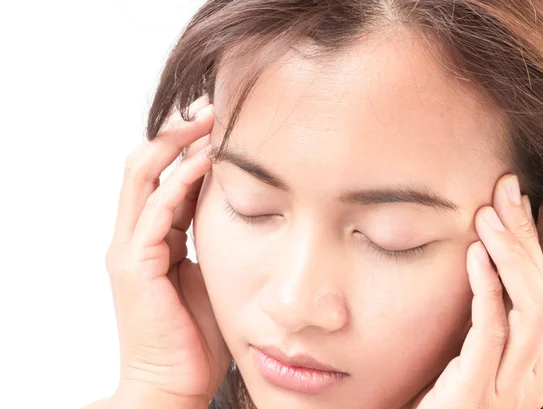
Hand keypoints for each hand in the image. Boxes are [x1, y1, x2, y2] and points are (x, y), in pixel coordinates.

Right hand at [103, 96, 230, 407]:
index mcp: (153, 237)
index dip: (187, 145)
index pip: (162, 175)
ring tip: (208, 119)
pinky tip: (206, 161)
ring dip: (174, 143)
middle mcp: (134, 235)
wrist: (175, 382)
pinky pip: (155, 209)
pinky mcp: (134, 264)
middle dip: (176, 131)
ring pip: (141, 175)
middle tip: (211, 108)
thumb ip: (218, 241)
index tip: (219, 123)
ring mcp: (129, 248)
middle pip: (144, 163)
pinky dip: (178, 180)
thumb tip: (250, 212)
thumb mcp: (213, 274)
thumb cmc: (197, 336)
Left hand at [411, 174, 542, 408]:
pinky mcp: (478, 393)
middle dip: (525, 237)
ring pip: (530, 309)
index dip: (533, 241)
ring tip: (489, 216)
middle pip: (542, 292)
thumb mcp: (464, 347)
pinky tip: (476, 255)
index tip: (517, 198)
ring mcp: (510, 389)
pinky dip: (489, 289)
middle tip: (506, 190)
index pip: (541, 289)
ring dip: (512, 256)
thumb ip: (484, 308)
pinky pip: (493, 332)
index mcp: (531, 363)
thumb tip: (493, 257)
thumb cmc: (435, 395)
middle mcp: (530, 376)